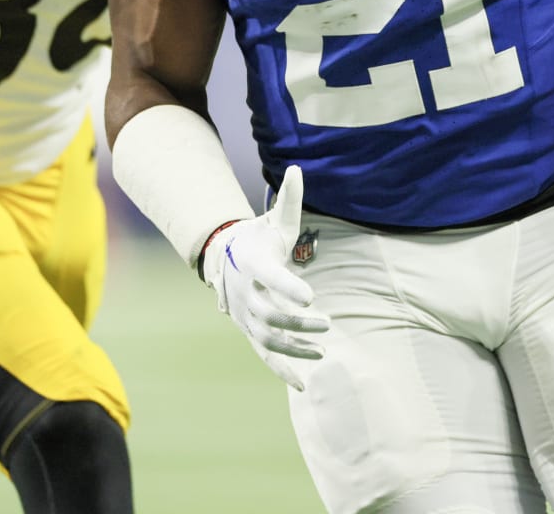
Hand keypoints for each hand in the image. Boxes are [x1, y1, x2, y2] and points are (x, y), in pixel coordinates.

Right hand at [200, 165, 328, 389]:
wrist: (226, 258)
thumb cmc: (259, 237)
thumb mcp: (275, 220)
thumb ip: (289, 199)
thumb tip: (298, 168)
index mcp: (253, 263)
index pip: (270, 277)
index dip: (288, 287)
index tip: (310, 298)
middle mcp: (245, 293)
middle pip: (270, 315)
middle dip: (298, 323)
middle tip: (326, 323)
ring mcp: (245, 316)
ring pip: (267, 339)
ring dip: (294, 349)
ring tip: (322, 351)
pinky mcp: (250, 332)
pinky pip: (264, 356)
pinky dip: (282, 371)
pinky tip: (304, 384)